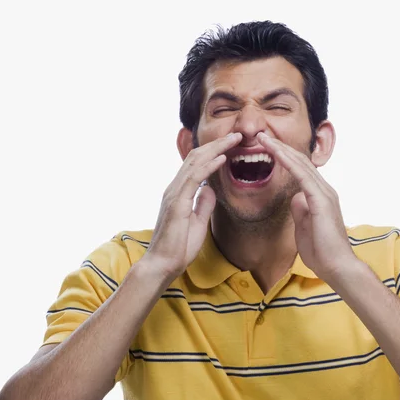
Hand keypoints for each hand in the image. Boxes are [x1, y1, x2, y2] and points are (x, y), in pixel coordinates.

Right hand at [144, 132, 242, 279]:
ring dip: (216, 148)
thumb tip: (210, 189)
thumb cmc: (178, 248)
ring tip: (234, 139)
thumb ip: (203, 204)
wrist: (163, 265)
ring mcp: (174, 194)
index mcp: (179, 193)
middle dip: (217, 144)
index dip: (214, 152)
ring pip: (195, 162)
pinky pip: (194, 178)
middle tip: (237, 134)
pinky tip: (222, 158)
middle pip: (196, 157)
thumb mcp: (198, 222)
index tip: (233, 145)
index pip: (197, 165)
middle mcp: (175, 189)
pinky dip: (209, 166)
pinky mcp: (177, 203)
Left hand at [258, 132, 357, 282]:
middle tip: (261, 135)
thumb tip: (295, 198)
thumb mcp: (304, 228)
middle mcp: (324, 190)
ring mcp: (325, 194)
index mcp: (320, 196)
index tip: (266, 148)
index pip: (300, 170)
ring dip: (281, 150)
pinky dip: (289, 163)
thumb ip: (301, 211)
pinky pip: (302, 176)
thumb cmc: (322, 252)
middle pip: (300, 161)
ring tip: (263, 139)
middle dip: (280, 147)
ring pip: (301, 164)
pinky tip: (276, 154)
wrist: (337, 267)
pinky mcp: (321, 201)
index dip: (283, 157)